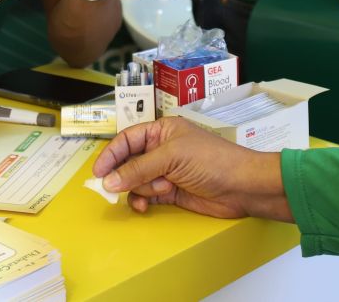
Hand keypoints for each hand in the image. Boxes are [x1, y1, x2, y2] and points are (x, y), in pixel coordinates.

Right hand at [93, 116, 291, 220]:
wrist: (241, 187)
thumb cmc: (211, 160)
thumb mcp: (172, 157)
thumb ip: (138, 168)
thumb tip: (108, 181)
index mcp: (162, 131)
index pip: (127, 139)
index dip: (111, 154)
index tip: (97, 173)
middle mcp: (161, 150)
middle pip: (128, 162)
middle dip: (125, 175)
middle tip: (116, 188)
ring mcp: (165, 172)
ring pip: (135, 182)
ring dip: (141, 189)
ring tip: (162, 189)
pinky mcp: (170, 193)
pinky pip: (145, 196)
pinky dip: (141, 201)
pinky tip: (144, 206)